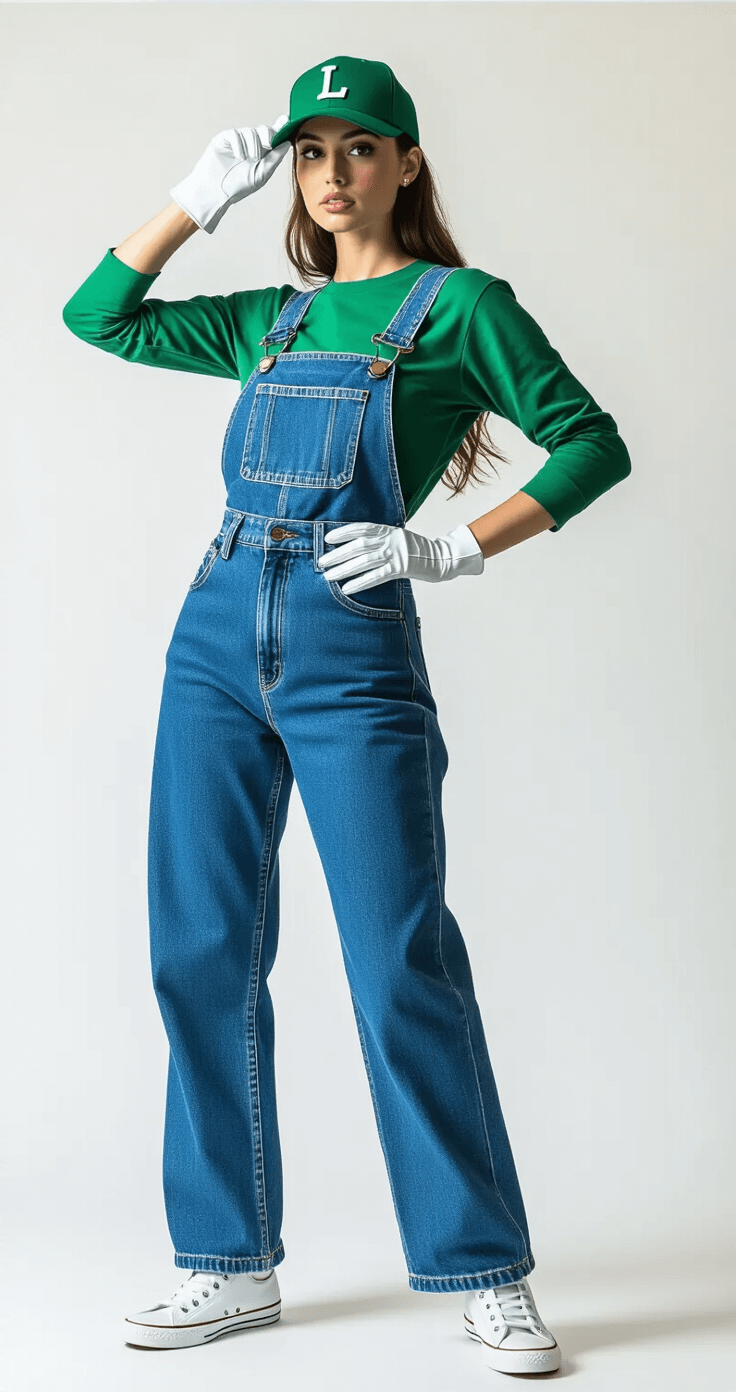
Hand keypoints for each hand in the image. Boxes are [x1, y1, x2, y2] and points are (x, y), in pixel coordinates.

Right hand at [169, 116, 289, 233]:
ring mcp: (237, 140)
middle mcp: (251, 144)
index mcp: (262, 153)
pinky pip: (236, 134)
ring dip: (254, 145)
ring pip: (251, 132)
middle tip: (269, 145)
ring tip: (249, 159)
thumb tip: (287, 142)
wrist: (215, 192)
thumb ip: (274, 158)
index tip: (289, 119)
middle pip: (265, 130)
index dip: (282, 127)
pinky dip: (239, 145)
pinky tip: (239, 157)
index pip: (274, 136)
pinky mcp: (224, 139)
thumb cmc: (237, 186)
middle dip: (269, 135)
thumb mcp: (261, 174)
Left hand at [317, 521, 484, 594]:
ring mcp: (396, 553)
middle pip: (359, 545)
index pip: (362, 528)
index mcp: (388, 530)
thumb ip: (381, 540)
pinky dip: (360, 582)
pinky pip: (377, 576)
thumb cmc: (417, 550)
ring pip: (365, 560)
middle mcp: (391, 539)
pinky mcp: (401, 568)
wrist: (442, 558)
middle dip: (338, 554)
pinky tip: (347, 588)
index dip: (343, 533)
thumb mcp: (398, 539)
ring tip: (329, 576)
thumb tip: (357, 547)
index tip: (327, 539)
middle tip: (321, 563)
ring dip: (344, 569)